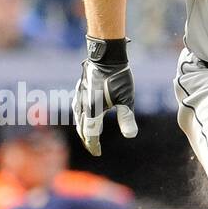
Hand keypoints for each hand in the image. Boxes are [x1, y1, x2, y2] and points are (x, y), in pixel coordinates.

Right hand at [72, 36, 136, 156]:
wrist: (106, 55)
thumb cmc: (118, 77)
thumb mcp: (126, 98)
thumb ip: (126, 117)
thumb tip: (130, 136)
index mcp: (92, 110)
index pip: (91, 134)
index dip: (94, 145)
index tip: (98, 153)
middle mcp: (82, 105)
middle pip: (82, 128)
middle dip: (87, 140)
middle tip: (93, 148)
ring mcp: (79, 96)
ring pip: (78, 118)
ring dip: (83, 129)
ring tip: (88, 135)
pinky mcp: (79, 89)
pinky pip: (77, 108)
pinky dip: (80, 117)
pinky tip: (83, 116)